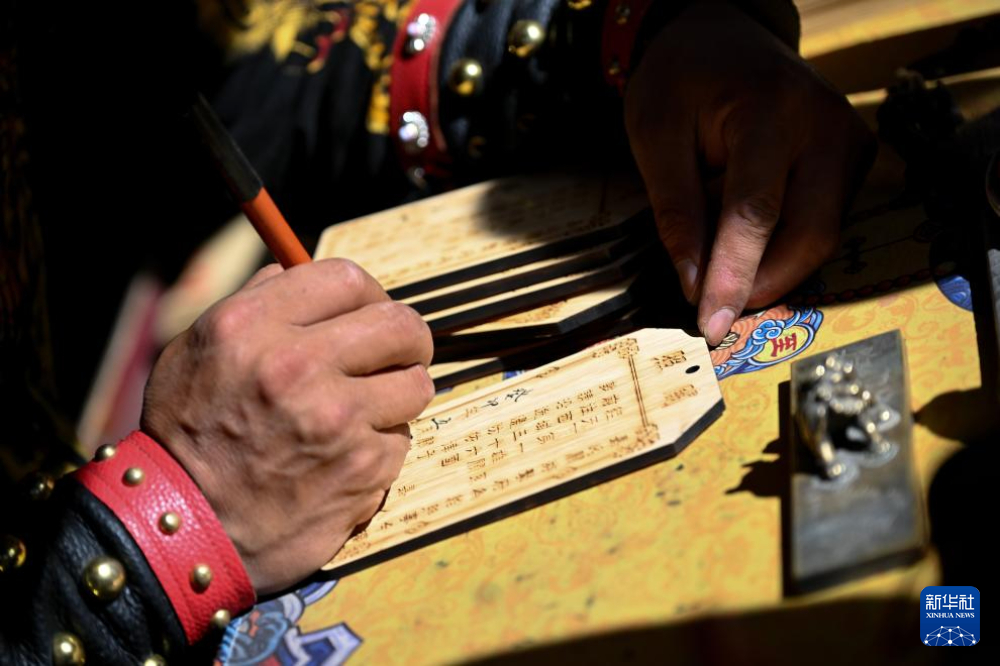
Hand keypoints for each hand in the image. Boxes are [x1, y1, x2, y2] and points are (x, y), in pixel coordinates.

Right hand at [141, 260, 433, 593]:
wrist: (184, 529)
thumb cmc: (188, 437)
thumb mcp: (194, 351)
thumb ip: (253, 305)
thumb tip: (297, 271)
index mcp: (253, 327)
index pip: (348, 279)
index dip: (369, 293)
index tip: (370, 311)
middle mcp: (298, 367)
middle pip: (400, 324)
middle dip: (407, 338)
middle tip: (397, 353)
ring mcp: (337, 420)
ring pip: (416, 383)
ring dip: (399, 394)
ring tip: (367, 409)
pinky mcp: (363, 468)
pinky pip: (401, 439)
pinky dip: (380, 446)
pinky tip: (345, 456)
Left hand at [624, 0, 874, 343]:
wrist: (720, 34)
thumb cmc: (680, 80)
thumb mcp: (655, 136)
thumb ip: (675, 211)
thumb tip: (693, 283)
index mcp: (771, 111)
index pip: (756, 212)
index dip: (733, 275)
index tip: (710, 322)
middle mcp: (826, 125)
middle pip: (810, 233)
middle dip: (763, 284)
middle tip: (716, 311)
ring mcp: (849, 140)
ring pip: (824, 234)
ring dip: (775, 269)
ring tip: (725, 274)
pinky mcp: (853, 156)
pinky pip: (826, 220)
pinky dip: (787, 247)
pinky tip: (748, 248)